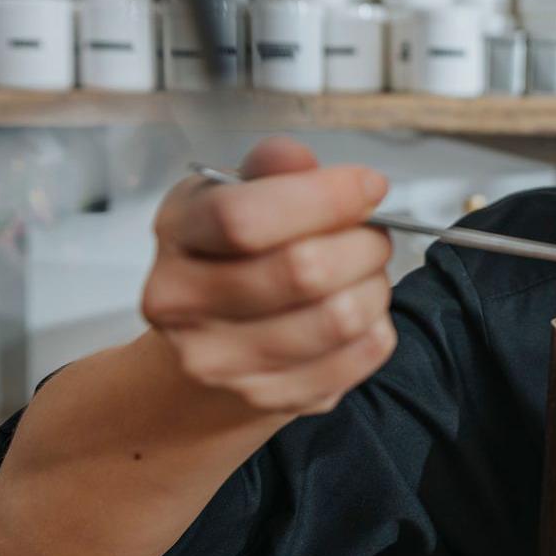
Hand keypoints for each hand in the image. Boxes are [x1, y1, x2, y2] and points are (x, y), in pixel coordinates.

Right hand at [144, 137, 396, 415]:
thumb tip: (294, 159)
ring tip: (365, 273)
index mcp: (178, 233)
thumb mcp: (239, 196)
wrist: (208, 346)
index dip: (325, 197)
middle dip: (364, 242)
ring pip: (340, 316)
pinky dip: (378, 326)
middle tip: (374, 235)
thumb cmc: (235, 257)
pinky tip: (360, 312)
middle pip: (303, 270)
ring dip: (375, 285)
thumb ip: (272, 171)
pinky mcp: (268, 396)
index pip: (245, 217)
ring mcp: (222, 361)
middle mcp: (183, 303)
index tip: (369, 186)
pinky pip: (359, 354)